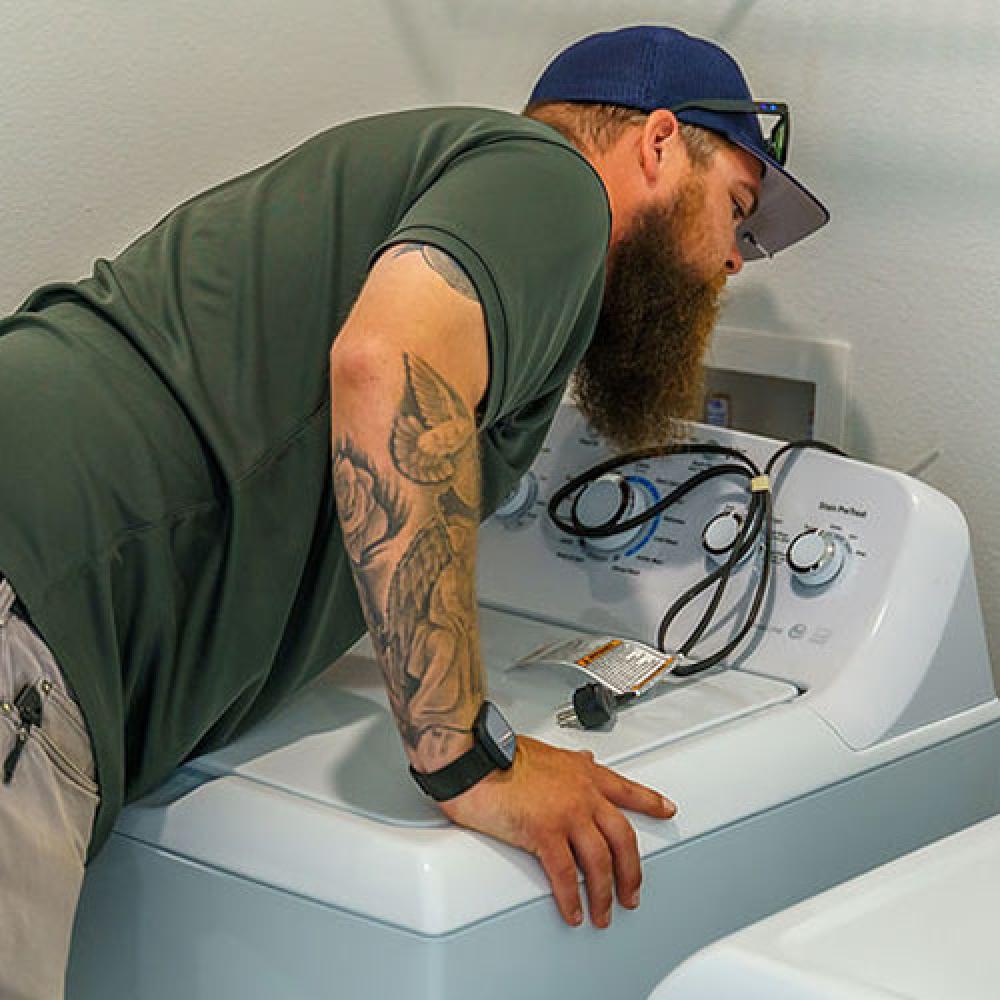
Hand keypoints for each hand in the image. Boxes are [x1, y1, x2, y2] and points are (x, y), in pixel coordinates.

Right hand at [438, 735, 675, 927]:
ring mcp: (566, 813)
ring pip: (600, 861)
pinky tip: (573, 911)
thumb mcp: (544, 752)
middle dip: (632, 871)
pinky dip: (571, 898)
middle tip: (632, 892)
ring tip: (602, 914)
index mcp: (582, 772)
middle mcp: (582, 793)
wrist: (473, 757)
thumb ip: (568, 763)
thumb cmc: (499, 754)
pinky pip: (565, 875)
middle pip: (622, 837)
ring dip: (603, 894)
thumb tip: (584, 761)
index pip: (626, 789)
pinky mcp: (543, 832)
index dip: (649, 802)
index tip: (666, 810)